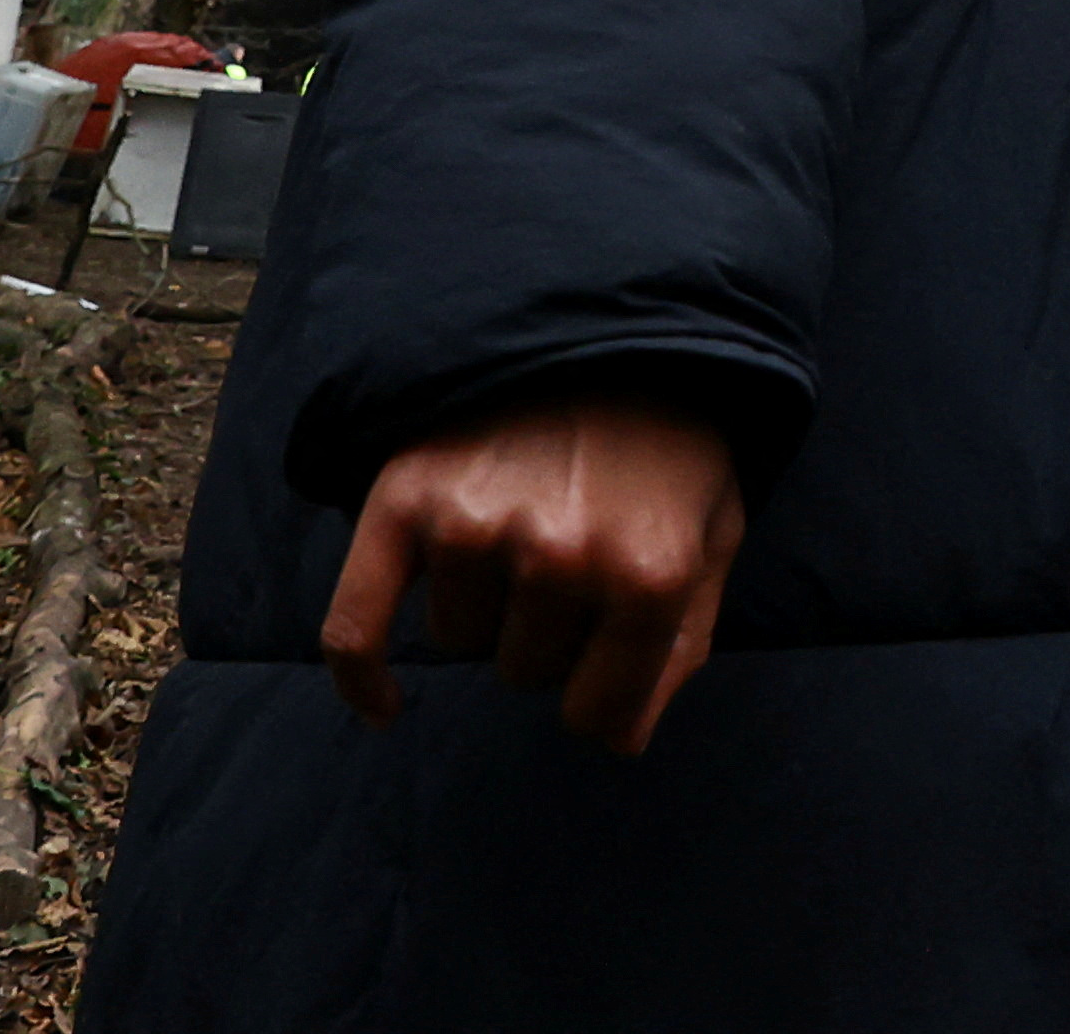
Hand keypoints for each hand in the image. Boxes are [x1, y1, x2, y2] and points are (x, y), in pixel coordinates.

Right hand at [322, 394, 746, 752]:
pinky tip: (386, 706)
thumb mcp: (714, 535)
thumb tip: (620, 744)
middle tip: (572, 554)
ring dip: (484, 609)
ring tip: (522, 527)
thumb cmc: (673, 443)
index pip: (597, 715)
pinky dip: (362, 678)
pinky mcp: (407, 498)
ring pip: (458, 642)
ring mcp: (479, 525)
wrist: (613, 326)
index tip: (606, 659)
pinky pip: (355, 630)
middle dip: (548, 633)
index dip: (600, 696)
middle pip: (524, 673)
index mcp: (650, 572)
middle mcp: (562, 555)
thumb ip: (681, 645)